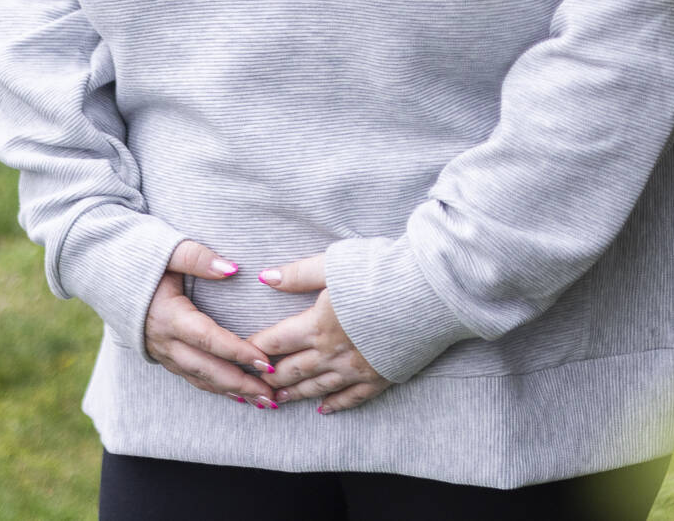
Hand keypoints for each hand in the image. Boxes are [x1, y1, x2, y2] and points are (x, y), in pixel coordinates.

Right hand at [142, 239, 285, 408]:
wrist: (106, 274)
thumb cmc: (141, 259)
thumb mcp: (169, 251)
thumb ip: (198, 258)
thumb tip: (232, 269)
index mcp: (169, 316)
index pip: (208, 339)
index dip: (237, 351)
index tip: (265, 360)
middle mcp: (165, 341)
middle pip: (206, 368)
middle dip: (240, 384)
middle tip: (272, 395)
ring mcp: (163, 352)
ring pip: (200, 378)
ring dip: (232, 391)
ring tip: (263, 401)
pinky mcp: (164, 356)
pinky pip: (192, 377)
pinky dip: (216, 387)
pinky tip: (237, 395)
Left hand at [246, 253, 391, 413]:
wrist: (430, 292)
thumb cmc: (383, 271)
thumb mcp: (335, 264)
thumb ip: (299, 274)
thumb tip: (266, 278)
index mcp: (317, 325)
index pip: (276, 341)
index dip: (256, 348)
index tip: (242, 354)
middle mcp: (332, 354)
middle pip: (292, 370)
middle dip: (270, 378)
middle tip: (254, 385)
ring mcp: (356, 370)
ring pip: (317, 388)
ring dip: (295, 394)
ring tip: (279, 400)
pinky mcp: (380, 377)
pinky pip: (351, 398)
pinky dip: (335, 405)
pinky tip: (324, 410)